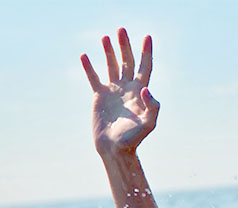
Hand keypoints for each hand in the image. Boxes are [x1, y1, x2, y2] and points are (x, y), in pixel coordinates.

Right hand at [81, 28, 158, 155]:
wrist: (115, 148)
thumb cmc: (133, 138)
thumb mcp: (149, 124)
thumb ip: (152, 106)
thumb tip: (146, 89)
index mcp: (140, 92)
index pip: (145, 67)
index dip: (146, 52)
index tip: (147, 36)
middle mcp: (127, 88)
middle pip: (127, 61)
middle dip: (125, 46)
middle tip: (121, 29)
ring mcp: (113, 91)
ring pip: (111, 66)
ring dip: (109, 52)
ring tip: (106, 37)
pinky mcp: (99, 97)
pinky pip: (94, 78)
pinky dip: (89, 67)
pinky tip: (85, 56)